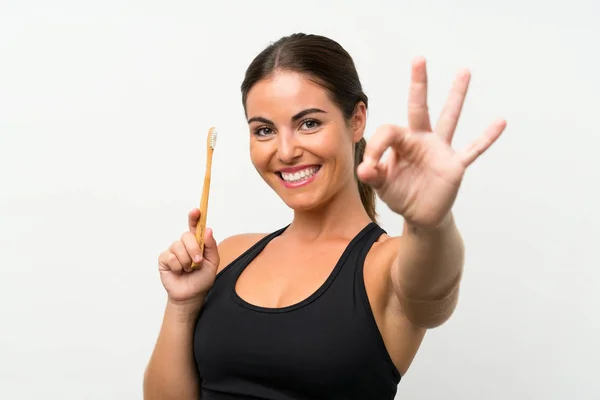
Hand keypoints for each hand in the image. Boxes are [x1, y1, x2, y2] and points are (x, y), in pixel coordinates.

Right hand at [157, 208, 219, 306]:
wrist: (191, 295)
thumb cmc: (202, 279)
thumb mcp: (212, 262)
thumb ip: (211, 246)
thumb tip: (208, 230)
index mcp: (197, 243)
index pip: (195, 226)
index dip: (194, 217)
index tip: (196, 211)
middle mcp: (184, 244)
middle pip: (187, 236)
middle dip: (194, 249)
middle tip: (198, 261)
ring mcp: (173, 251)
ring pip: (178, 247)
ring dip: (186, 261)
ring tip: (188, 270)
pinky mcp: (164, 259)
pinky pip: (170, 257)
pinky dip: (178, 266)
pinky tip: (179, 272)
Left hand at [357, 57, 505, 228]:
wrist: (420, 215)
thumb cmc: (400, 194)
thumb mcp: (382, 185)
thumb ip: (372, 175)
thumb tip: (364, 167)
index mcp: (401, 142)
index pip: (388, 131)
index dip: (376, 147)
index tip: (369, 166)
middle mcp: (421, 139)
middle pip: (419, 107)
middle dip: (418, 84)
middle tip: (419, 59)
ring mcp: (440, 150)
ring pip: (449, 118)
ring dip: (456, 96)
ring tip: (464, 71)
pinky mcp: (454, 165)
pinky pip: (473, 149)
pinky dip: (486, 138)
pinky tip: (500, 122)